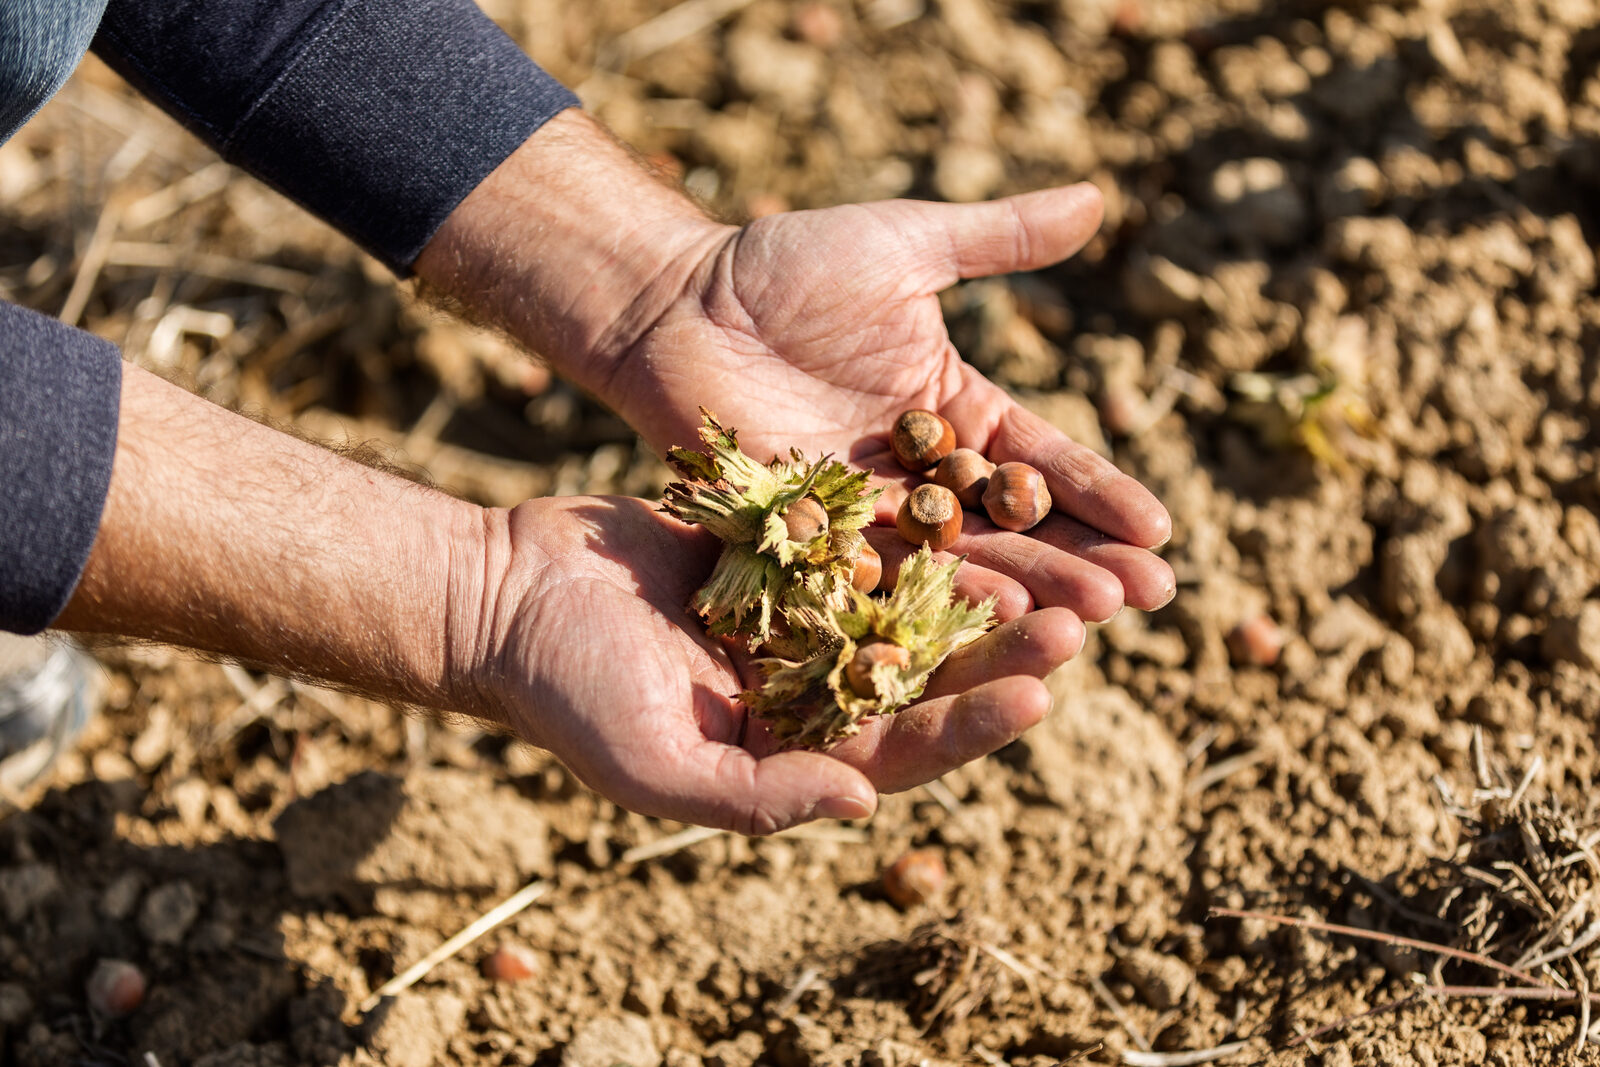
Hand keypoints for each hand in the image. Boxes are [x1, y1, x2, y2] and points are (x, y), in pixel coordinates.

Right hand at [471, 495, 1085, 833]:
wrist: (513, 592)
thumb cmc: (569, 691)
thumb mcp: (655, 762)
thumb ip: (755, 794)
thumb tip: (861, 802)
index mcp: (796, 751)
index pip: (904, 748)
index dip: (972, 725)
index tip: (1039, 694)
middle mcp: (814, 687)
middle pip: (930, 674)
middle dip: (1004, 651)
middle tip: (1083, 616)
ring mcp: (807, 614)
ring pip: (914, 602)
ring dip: (983, 583)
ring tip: (1055, 553)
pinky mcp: (792, 549)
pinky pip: (869, 537)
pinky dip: (922, 522)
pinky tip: (974, 490)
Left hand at [603, 184, 1173, 625]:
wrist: (676, 304)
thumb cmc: (784, 268)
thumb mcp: (904, 245)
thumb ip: (997, 238)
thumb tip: (1099, 200)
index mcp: (958, 411)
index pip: (1044, 461)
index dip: (1101, 495)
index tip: (1159, 532)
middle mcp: (924, 475)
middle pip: (1017, 527)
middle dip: (1084, 558)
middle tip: (1151, 597)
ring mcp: (868, 514)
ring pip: (958, 563)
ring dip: (1026, 591)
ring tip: (1089, 621)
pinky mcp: (812, 541)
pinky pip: (878, 578)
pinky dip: (929, 599)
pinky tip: (984, 624)